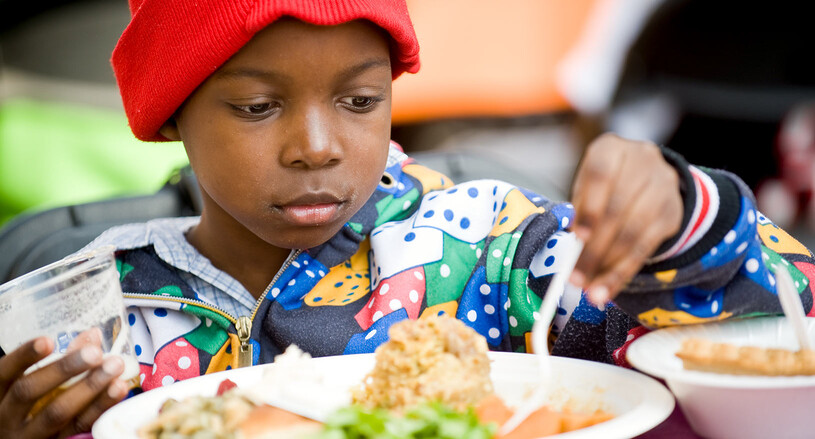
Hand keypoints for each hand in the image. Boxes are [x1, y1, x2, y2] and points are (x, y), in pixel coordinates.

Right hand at [0, 329, 128, 438]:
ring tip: (114, 367)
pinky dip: (100, 407)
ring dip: (89, 388)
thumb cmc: (31, 404)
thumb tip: (92, 336)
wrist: (23, 437)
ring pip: (57, 413)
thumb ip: (62, 357)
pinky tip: (117, 389)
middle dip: (64, 369)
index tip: (47, 341)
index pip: (5, 372)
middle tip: (95, 353)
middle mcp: (7, 417)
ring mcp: (29, 436)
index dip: (25, 356)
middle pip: (30, 392)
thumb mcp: (33, 381)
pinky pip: (78, 428)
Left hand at [569, 133, 682, 304]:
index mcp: (611, 149)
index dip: (590, 208)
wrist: (647, 176)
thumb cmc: (604, 185)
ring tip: (589, 290)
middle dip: (594, 249)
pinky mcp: (673, 212)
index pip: (601, 175)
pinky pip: (646, 248)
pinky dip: (623, 272)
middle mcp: (642, 161)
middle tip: (576, 278)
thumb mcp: (586, 187)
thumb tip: (574, 249)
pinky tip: (607, 289)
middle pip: (617, 210)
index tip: (579, 237)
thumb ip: (579, 211)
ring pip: (634, 232)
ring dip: (609, 267)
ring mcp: (662, 186)